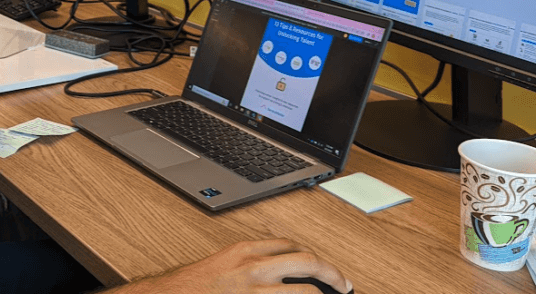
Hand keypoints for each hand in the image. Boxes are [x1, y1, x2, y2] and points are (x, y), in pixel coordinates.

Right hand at [117, 240, 351, 293]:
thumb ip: (247, 265)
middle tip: (344, 285)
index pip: (289, 245)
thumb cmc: (191, 287)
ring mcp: (255, 290)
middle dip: (332, 274)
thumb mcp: (222, 266)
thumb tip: (276, 272)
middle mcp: (253, 267)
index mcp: (244, 251)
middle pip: (307, 261)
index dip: (311, 256)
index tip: (320, 267)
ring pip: (306, 291)